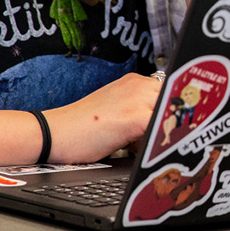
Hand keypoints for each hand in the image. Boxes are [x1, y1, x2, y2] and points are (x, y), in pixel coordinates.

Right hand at [45, 72, 161, 162]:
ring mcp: (138, 100)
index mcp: (134, 81)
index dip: (171, 113)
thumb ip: (139, 111)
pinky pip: (162, 129)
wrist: (54, 133)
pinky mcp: (136, 118)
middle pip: (175, 103)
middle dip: (170, 123)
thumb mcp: (116, 110)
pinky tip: (139, 149)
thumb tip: (163, 126)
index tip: (169, 126)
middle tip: (148, 139)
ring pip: (172, 116)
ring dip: (163, 132)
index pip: (170, 93)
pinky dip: (159, 141)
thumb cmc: (81, 128)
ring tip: (136, 144)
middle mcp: (139, 85)